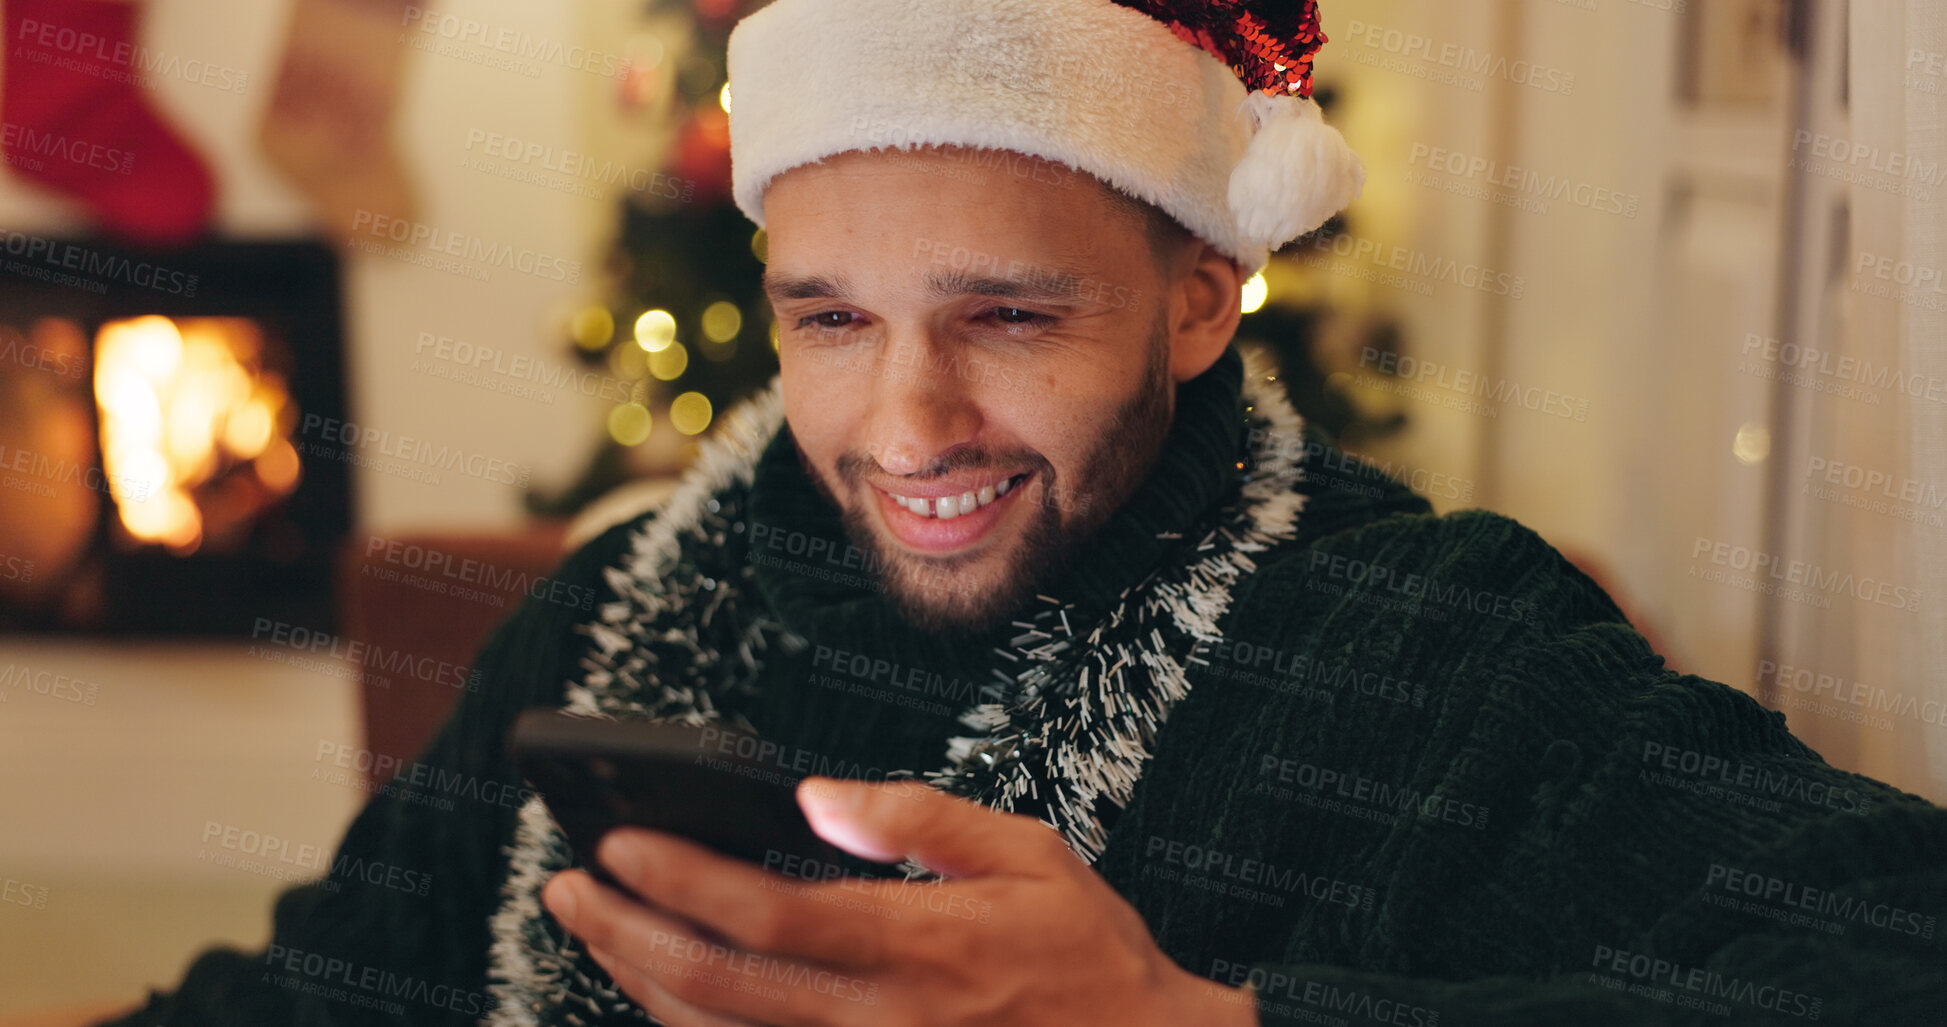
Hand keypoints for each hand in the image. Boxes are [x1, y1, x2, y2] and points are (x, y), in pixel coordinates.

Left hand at [541, 778, 1256, 1025]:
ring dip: (642, 984)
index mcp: (915, 946)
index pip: (764, 911)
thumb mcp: (1026, 856)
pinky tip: (666, 996)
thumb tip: (816, 798)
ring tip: (597, 929)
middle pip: (713, 985)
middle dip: (623, 933)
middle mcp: (877, 1019)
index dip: (677, 877)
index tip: (617, 838)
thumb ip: (916, 822)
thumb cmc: (1088, 958)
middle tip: (568, 886)